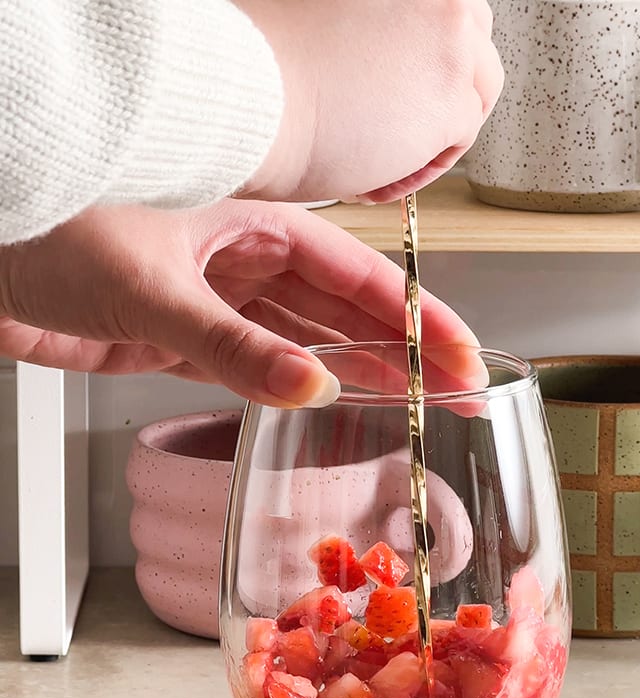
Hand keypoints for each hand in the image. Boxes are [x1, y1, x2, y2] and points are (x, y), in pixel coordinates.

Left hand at [0, 200, 480, 406]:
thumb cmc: (49, 223)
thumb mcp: (151, 289)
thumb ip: (235, 347)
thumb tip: (314, 388)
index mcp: (254, 220)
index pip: (361, 275)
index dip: (420, 319)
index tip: (464, 360)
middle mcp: (242, 259)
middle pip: (347, 314)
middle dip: (410, 356)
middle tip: (463, 397)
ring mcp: (214, 299)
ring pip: (309, 344)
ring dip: (364, 377)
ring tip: (421, 409)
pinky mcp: (178, 338)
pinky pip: (255, 368)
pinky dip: (294, 390)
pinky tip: (333, 407)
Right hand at [236, 0, 503, 204]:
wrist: (243, 94)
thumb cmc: (250, 52)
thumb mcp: (312, 7)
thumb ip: (359, 18)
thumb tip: (369, 46)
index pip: (443, 8)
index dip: (421, 45)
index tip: (396, 76)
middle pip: (471, 39)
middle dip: (440, 81)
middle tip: (394, 113)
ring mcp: (452, 42)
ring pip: (474, 91)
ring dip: (433, 125)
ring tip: (375, 148)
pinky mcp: (454, 99)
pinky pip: (460, 140)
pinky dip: (422, 165)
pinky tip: (373, 173)